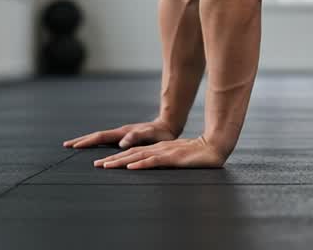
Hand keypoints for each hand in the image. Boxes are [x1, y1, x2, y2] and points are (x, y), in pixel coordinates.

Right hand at [62, 118, 178, 149]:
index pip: (101, 137)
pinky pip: (107, 140)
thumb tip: (120, 143)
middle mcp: (120, 132)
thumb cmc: (161, 133)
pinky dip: (97, 142)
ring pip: (101, 137)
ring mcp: (122, 134)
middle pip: (97, 135)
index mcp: (123, 132)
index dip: (87, 141)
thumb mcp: (150, 135)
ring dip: (88, 141)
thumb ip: (136, 137)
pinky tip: (94, 147)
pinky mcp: (125, 137)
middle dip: (82, 140)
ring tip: (75, 146)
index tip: (74, 146)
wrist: (168, 126)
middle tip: (66, 145)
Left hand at [93, 136, 227, 169]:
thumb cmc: (197, 154)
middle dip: (113, 159)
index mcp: (159, 149)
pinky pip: (154, 161)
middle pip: (132, 153)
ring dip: (121, 161)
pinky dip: (141, 163)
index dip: (118, 158)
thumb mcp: (177, 158)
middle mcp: (159, 149)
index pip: (135, 153)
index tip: (103, 163)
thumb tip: (150, 166)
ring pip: (139, 156)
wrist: (215, 147)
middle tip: (97, 165)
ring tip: (107, 165)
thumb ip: (164, 161)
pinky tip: (131, 166)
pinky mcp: (173, 157)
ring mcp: (166, 152)